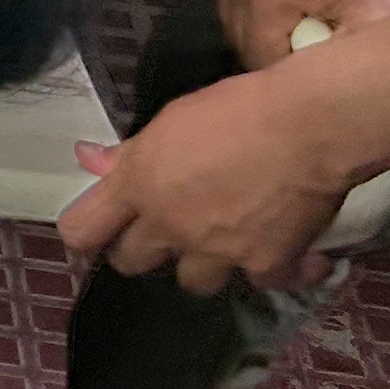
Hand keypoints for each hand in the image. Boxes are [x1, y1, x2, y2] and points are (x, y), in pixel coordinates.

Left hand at [59, 71, 354, 294]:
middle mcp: (169, 225)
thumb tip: (87, 159)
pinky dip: (275, 268)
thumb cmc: (238, 106)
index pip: (80, 232)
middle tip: (168, 228)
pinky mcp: (265, 266)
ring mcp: (216, 251)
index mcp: (138, 184)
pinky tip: (291, 249)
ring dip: (206, 264)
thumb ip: (130, 152)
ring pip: (193, 281)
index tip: (101, 229)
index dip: (86, 234)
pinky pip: (259, 283)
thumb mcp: (172, 119)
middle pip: (131, 263)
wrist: (309, 124)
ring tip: (227, 238)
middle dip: (146, 249)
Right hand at [216, 0, 389, 70]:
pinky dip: (251, 6)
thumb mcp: (375, 19)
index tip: (320, 60)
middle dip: (275, 50)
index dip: (292, 70)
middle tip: (312, 40)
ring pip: (233, 22)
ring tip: (297, 22)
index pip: (263, 60)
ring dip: (260, 30)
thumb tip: (320, 89)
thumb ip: (345, 58)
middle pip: (243, 42)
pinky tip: (282, 2)